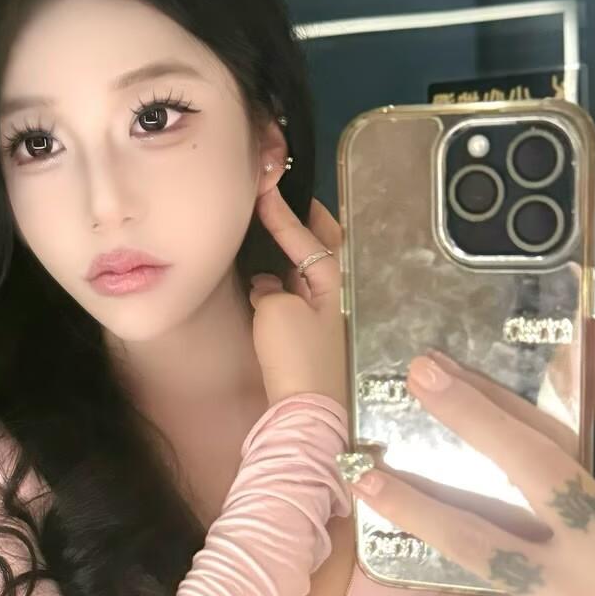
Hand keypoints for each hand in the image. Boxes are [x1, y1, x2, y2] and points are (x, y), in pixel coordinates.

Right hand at [249, 190, 347, 409]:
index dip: (284, 213)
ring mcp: (319, 315)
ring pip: (307, 270)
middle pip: (322, 247)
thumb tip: (266, 284)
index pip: (306, 236)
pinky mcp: (304, 335)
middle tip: (289, 195)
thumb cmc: (294, 353)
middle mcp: (330, 293)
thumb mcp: (276, 310)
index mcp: (331, 280)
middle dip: (308, 220)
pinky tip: (263, 274)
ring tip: (272, 225)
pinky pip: (294, 293)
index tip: (265, 188)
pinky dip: (281, 277)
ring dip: (293, 247)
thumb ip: (269, 287)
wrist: (303, 407)